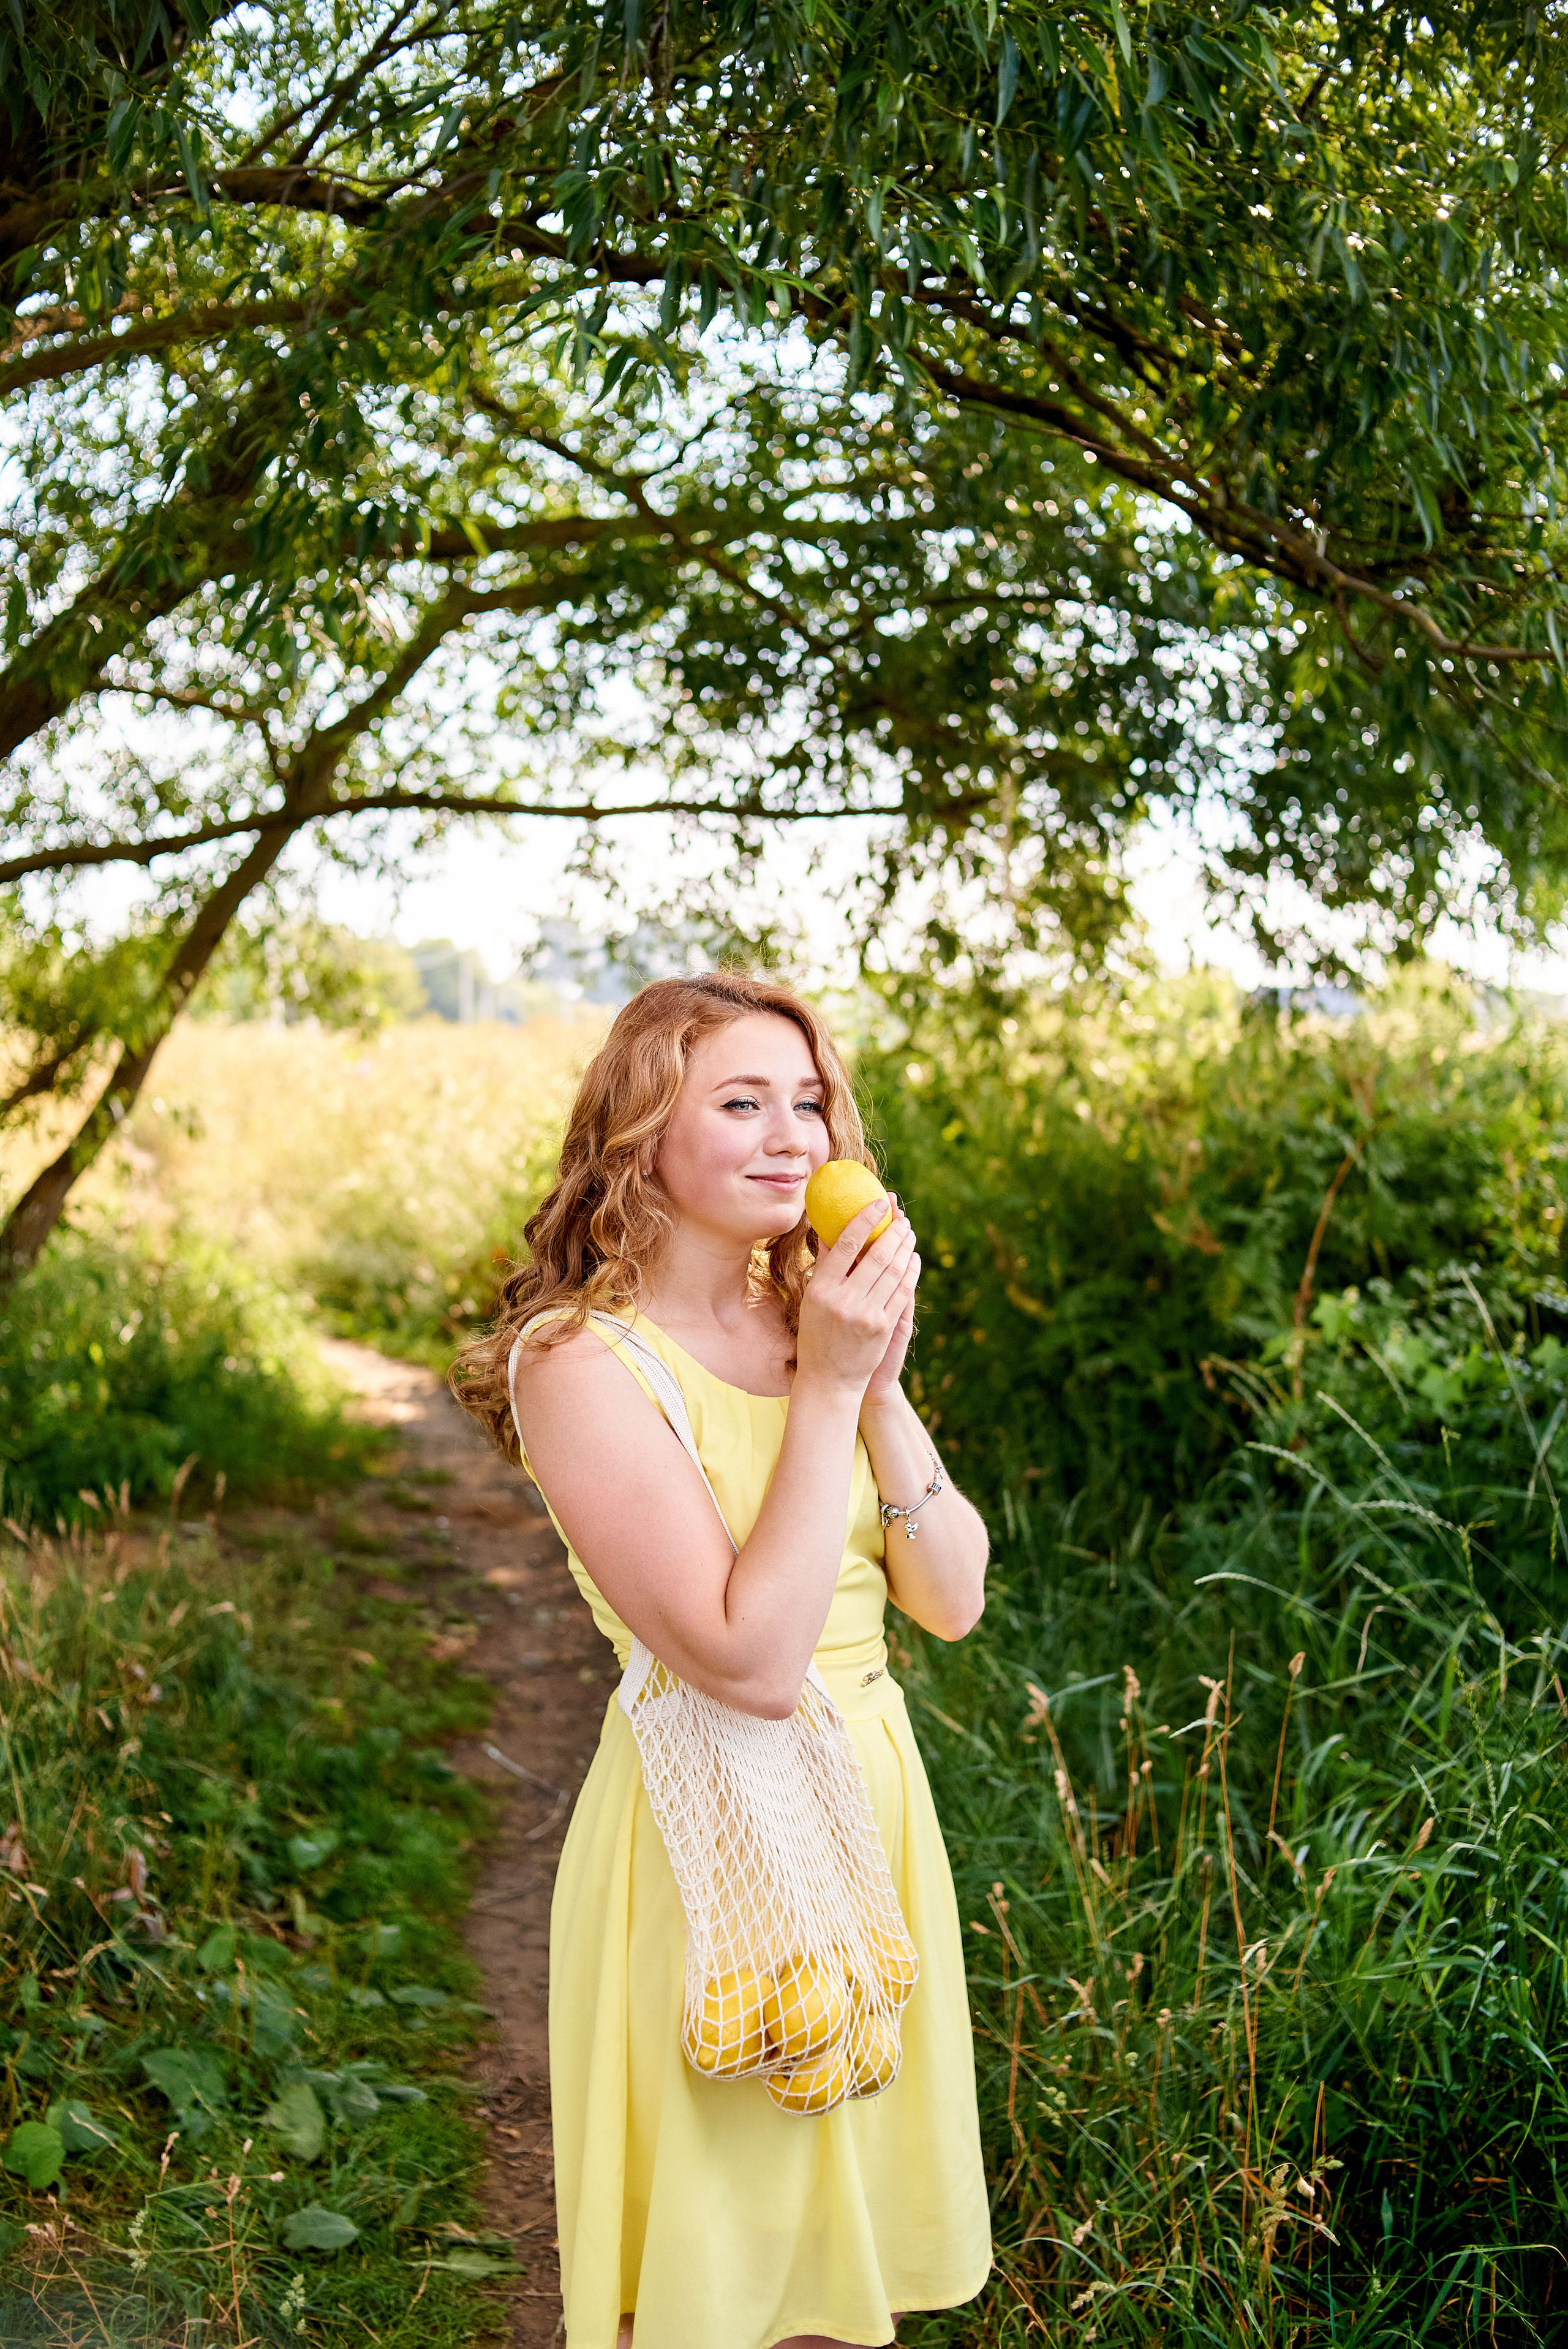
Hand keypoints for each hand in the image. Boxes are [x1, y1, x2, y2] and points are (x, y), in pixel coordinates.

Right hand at [796, 1194, 919, 1399]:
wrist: (830, 1380)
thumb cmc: (817, 1334)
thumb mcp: (812, 1301)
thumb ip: (826, 1266)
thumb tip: (831, 1229)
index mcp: (821, 1290)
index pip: (845, 1245)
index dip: (864, 1220)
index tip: (878, 1202)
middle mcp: (843, 1300)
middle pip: (876, 1255)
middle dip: (893, 1231)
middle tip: (901, 1216)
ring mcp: (866, 1315)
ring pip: (894, 1271)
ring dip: (905, 1248)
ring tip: (909, 1233)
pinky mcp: (884, 1327)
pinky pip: (903, 1292)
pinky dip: (911, 1271)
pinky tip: (914, 1259)